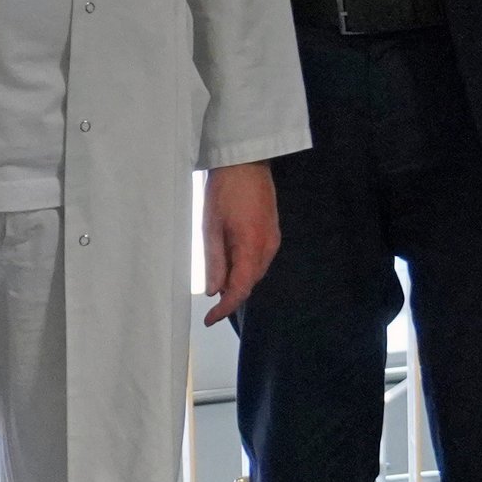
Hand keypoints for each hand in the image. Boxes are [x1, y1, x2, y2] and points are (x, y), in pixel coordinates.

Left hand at [199, 162, 278, 325]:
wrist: (246, 162)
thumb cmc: (225, 190)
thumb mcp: (211, 227)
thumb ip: (214, 262)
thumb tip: (214, 291)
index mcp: (252, 247)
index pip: (240, 289)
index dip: (224, 308)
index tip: (209, 319)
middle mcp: (268, 247)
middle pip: (250, 282)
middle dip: (230, 294)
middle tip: (208, 302)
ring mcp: (273, 239)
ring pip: (255, 272)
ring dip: (237, 280)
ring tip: (217, 278)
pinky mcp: (272, 232)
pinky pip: (259, 259)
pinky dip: (244, 266)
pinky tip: (230, 260)